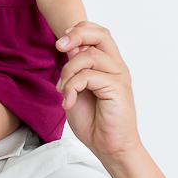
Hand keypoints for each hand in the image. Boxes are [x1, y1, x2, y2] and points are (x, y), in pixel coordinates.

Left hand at [55, 22, 140, 160]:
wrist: (110, 146)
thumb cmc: (95, 121)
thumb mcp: (77, 90)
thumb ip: (75, 69)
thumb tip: (68, 48)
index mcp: (108, 65)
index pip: (98, 34)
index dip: (79, 31)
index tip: (61, 42)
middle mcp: (116, 67)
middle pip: (101, 34)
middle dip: (76, 35)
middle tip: (59, 46)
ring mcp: (119, 76)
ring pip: (90, 56)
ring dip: (68, 71)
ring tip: (62, 90)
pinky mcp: (117, 88)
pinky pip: (89, 76)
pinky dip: (73, 87)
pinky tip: (69, 102)